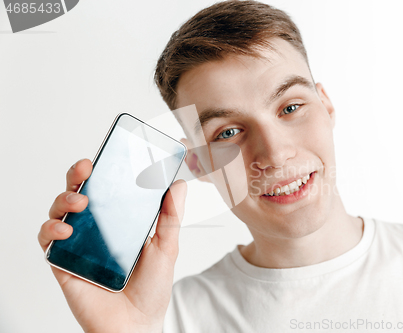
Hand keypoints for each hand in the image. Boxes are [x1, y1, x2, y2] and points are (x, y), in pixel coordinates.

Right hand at [38, 159, 186, 332]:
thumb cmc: (151, 289)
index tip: (108, 154)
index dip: (104, 169)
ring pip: (60, 210)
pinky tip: (65, 229)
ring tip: (81, 201)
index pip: (109, 188)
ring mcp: (79, 244)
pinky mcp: (64, 262)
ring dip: (65, 198)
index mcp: (121, 221)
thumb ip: (171, 217)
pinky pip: (48, 239)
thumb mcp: (166, 248)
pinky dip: (51, 229)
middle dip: (78, 175)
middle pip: (80, 192)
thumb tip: (179, 184)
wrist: (136, 325)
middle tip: (86, 168)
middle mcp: (97, 229)